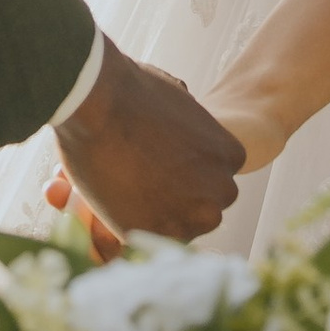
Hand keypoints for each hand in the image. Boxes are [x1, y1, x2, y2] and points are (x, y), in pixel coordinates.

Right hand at [50, 37, 245, 246]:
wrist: (97, 104)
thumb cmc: (134, 93)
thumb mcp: (180, 100)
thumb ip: (193, 124)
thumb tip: (186, 124)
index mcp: (231, 156)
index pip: (217, 176)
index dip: (190, 172)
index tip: (166, 164)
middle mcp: (218, 193)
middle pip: (203, 206)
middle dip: (178, 198)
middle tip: (145, 179)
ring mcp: (188, 218)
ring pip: (176, 226)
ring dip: (156, 214)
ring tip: (127, 187)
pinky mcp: (152, 233)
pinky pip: (146, 236)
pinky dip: (131, 223)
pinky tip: (113, 196)